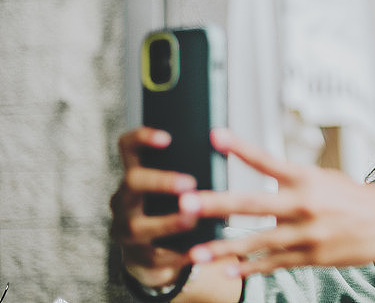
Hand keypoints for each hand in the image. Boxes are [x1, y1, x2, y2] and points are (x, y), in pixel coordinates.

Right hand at [109, 127, 198, 286]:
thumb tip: (228, 150)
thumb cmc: (172, 211)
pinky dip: (178, 254)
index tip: (168, 138)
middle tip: (190, 183)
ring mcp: (125, 231)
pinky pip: (154, 258)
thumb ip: (192, 173)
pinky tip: (198, 251)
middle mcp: (124, 201)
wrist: (154, 257)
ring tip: (193, 219)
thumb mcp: (177, 191)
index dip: (142, 138)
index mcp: (136, 177)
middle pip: (132, 183)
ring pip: (138, 226)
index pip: (128, 147)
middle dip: (161, 181)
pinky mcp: (136, 259)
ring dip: (168, 222)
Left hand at [180, 129, 374, 277]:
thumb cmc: (353, 197)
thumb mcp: (323, 178)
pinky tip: (227, 272)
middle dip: (217, 204)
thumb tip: (262, 186)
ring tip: (196, 253)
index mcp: (307, 177)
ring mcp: (306, 234)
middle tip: (188, 203)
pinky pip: (273, 264)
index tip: (215, 136)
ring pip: (257, 242)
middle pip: (253, 203)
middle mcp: (304, 204)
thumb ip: (290, 182)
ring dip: (224, 249)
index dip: (240, 147)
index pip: (267, 160)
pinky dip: (249, 268)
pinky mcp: (310, 257)